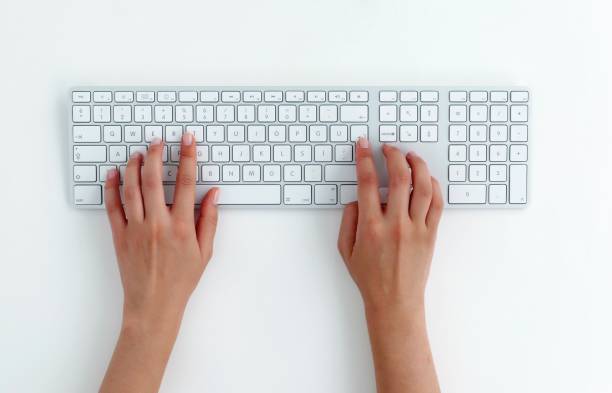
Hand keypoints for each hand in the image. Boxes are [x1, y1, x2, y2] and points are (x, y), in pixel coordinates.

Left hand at [100, 133, 217, 392]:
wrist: (154, 305)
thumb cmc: (181, 280)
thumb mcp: (205, 251)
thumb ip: (209, 220)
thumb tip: (214, 193)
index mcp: (182, 227)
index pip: (187, 184)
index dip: (188, 157)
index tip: (188, 140)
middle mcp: (158, 224)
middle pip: (156, 180)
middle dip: (157, 155)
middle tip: (158, 140)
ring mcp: (136, 229)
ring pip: (133, 189)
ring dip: (135, 167)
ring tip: (139, 152)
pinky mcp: (120, 236)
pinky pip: (113, 207)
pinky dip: (112, 188)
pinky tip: (114, 174)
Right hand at [337, 140, 442, 311]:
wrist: (395, 302)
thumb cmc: (369, 277)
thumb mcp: (346, 250)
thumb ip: (348, 220)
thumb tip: (358, 198)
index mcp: (371, 227)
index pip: (368, 182)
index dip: (365, 158)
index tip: (364, 145)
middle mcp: (395, 225)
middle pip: (400, 177)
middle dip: (393, 155)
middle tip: (388, 147)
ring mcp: (416, 229)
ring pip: (423, 186)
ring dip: (417, 165)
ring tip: (410, 155)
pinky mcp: (431, 234)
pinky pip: (437, 204)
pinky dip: (434, 186)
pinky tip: (427, 178)